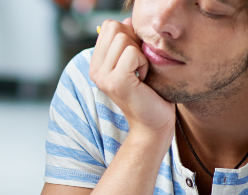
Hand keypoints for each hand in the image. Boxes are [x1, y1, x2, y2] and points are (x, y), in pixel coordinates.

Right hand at [90, 18, 174, 138]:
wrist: (153, 122)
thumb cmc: (149, 92)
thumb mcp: (135, 60)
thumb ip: (128, 40)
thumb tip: (128, 20)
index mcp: (96, 63)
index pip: (109, 26)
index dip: (128, 34)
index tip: (134, 58)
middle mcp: (95, 69)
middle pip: (115, 28)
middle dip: (134, 42)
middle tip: (138, 66)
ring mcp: (103, 76)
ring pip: (124, 38)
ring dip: (139, 53)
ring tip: (140, 73)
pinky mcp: (116, 82)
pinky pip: (132, 52)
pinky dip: (143, 62)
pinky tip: (142, 78)